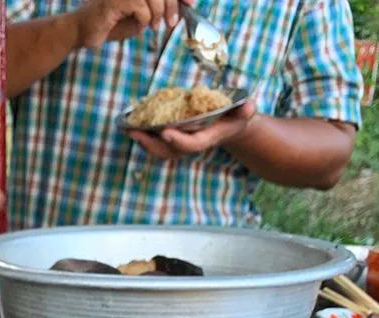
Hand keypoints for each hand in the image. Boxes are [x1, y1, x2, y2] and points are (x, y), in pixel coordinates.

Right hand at [71, 0, 188, 49]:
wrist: (83, 32)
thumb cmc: (112, 24)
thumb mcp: (142, 16)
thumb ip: (160, 8)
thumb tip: (184, 5)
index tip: (191, 3)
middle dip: (172, 5)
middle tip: (172, 23)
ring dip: (158, 14)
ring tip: (154, 26)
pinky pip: (141, 7)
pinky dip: (143, 19)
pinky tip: (137, 25)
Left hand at [129, 99, 255, 160]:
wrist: (229, 125)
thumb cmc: (236, 115)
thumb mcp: (243, 111)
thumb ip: (245, 109)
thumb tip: (249, 105)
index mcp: (207, 138)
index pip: (192, 145)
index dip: (179, 141)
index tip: (165, 132)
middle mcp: (192, 144)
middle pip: (170, 152)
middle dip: (151, 144)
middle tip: (134, 132)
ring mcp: (182, 144)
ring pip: (160, 150)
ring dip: (144, 141)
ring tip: (128, 129)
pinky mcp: (175, 139)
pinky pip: (157, 142)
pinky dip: (145, 136)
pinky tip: (132, 125)